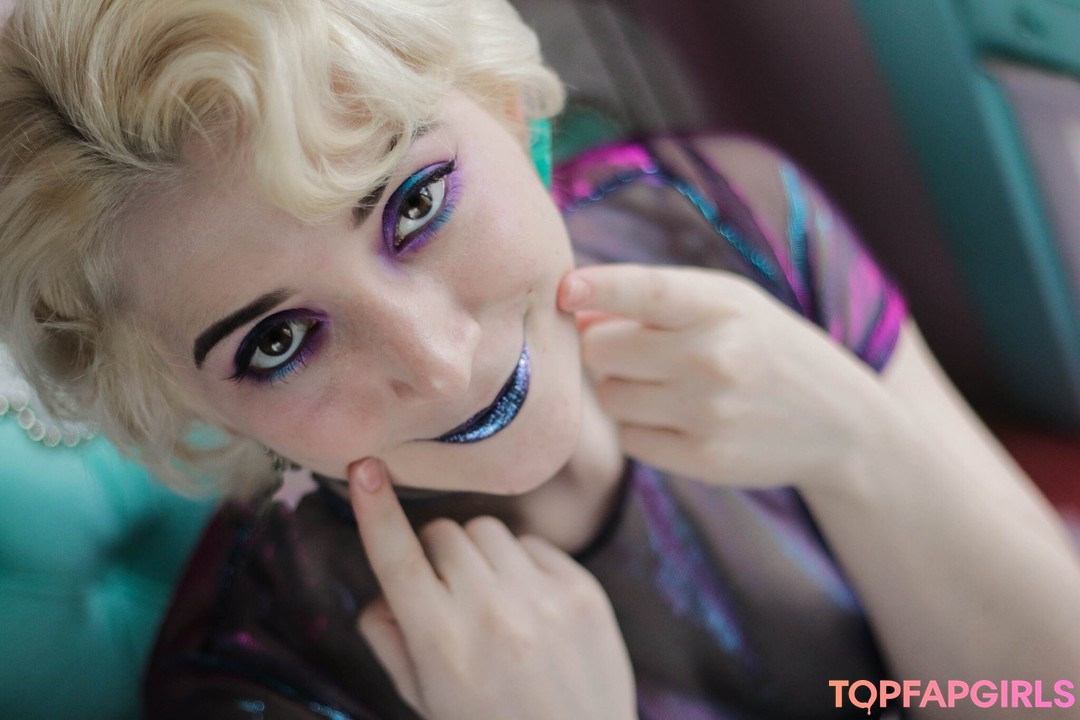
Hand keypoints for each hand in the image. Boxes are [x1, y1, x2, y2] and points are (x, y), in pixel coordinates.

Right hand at [348, 459, 637, 719]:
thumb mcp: (425, 698)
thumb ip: (391, 639)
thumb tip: (383, 589)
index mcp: (442, 643)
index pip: (398, 560)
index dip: (377, 510)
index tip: (366, 465)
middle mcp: (491, 614)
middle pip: (443, 533)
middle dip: (434, 553)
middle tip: (445, 592)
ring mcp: (542, 598)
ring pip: (486, 530)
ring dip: (477, 553)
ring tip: (490, 600)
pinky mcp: (582, 590)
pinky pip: (533, 543)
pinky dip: (520, 563)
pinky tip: (527, 605)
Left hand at [559, 264, 892, 489]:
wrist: (839, 421)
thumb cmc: (762, 345)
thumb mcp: (725, 304)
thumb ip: (651, 299)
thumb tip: (575, 310)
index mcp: (721, 306)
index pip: (646, 291)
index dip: (599, 288)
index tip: (565, 290)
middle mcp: (714, 358)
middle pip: (599, 350)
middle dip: (604, 348)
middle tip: (637, 350)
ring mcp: (708, 413)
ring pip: (608, 397)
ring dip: (620, 389)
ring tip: (664, 383)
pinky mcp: (703, 460)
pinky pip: (629, 440)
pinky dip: (640, 428)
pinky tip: (678, 418)